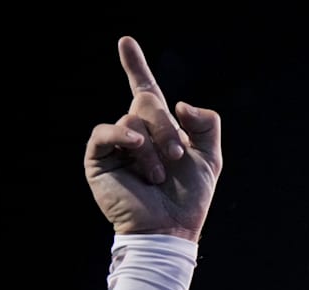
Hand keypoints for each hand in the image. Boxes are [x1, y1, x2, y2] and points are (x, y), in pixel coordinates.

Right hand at [84, 36, 221, 242]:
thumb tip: (179, 103)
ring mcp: (116, 145)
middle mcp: (135, 133)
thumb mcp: (210, 158)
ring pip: (132, 118)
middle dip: (167, 126)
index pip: (145, 90)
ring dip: (153, 147)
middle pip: (147, 100)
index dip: (135, 65)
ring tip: (159, 175)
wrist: (171, 228)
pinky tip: (136, 147)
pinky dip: (123, 136)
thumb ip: (206, 124)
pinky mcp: (99, 158)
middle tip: (177, 156)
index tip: (126, 41)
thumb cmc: (190, 199)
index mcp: (160, 130)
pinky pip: (105, 131)